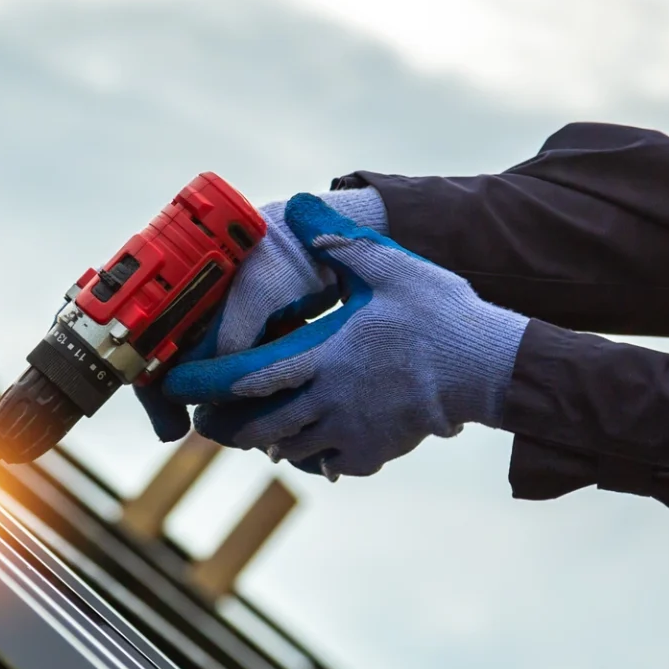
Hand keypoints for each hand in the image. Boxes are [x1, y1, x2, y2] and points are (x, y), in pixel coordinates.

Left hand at [160, 194, 524, 478]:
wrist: (489, 368)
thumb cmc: (440, 314)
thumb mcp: (390, 265)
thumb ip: (340, 241)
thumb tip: (299, 206)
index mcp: (324, 356)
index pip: (247, 377)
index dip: (206, 384)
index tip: (179, 384)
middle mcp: (329, 400)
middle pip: (258, 427)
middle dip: (227, 426)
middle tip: (207, 420)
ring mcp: (352, 430)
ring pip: (289, 449)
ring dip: (268, 440)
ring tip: (257, 429)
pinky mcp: (375, 451)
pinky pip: (330, 462)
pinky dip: (314, 455)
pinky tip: (314, 442)